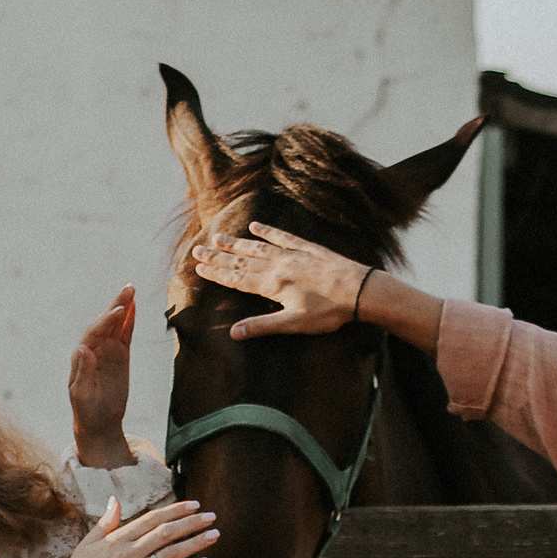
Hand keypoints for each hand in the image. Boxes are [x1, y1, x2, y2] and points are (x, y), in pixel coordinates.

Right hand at [60, 491, 218, 557]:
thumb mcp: (87, 545)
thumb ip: (106, 523)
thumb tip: (115, 500)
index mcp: (117, 539)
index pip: (152, 519)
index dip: (175, 510)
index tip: (193, 505)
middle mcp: (129, 553)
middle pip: (166, 533)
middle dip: (192, 523)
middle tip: (212, 516)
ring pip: (172, 553)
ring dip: (196, 542)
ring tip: (214, 534)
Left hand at [68, 285, 136, 464]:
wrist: (98, 423)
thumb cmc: (86, 411)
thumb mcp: (82, 394)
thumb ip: (83, 372)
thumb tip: (83, 348)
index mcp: (82, 356)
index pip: (94, 333)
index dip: (106, 321)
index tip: (119, 311)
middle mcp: (94, 349)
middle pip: (105, 323)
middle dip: (116, 305)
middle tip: (128, 289)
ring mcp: (107, 352)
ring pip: (116, 325)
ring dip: (123, 308)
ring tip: (131, 290)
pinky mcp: (120, 357)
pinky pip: (125, 336)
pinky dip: (129, 322)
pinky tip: (134, 308)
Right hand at [187, 222, 366, 341]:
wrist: (359, 290)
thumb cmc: (328, 311)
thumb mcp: (293, 323)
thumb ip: (262, 325)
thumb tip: (233, 332)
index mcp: (272, 285)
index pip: (237, 278)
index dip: (217, 273)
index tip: (199, 267)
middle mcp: (277, 266)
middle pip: (241, 260)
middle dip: (218, 256)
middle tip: (197, 250)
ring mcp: (292, 255)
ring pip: (257, 247)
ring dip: (236, 242)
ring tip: (217, 236)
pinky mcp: (308, 249)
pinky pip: (283, 237)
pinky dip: (268, 231)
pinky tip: (256, 225)